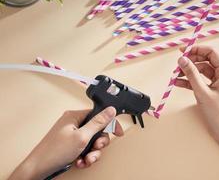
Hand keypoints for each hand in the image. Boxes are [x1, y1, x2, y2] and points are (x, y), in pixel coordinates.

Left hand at [9, 107, 123, 179]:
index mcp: (75, 116)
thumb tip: (110, 110)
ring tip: (87, 159)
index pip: (99, 115)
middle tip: (96, 148)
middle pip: (97, 130)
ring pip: (92, 142)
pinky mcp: (71, 145)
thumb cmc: (54, 151)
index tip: (118, 132)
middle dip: (99, 143)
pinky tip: (81, 161)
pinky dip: (86, 156)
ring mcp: (72, 135)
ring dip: (92, 152)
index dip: (110, 124)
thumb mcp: (82, 136)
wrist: (39, 169)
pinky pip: (86, 149)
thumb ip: (98, 123)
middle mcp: (74, 124)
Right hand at [176, 46, 218, 179]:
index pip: (211, 53)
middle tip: (177, 64)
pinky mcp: (214, 92)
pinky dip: (190, 82)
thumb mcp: (203, 93)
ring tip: (175, 75)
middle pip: (206, 62)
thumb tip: (182, 60)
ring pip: (202, 72)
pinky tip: (178, 83)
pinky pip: (201, 82)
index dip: (196, 49)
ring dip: (189, 73)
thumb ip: (192, 75)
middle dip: (191, 62)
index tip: (182, 50)